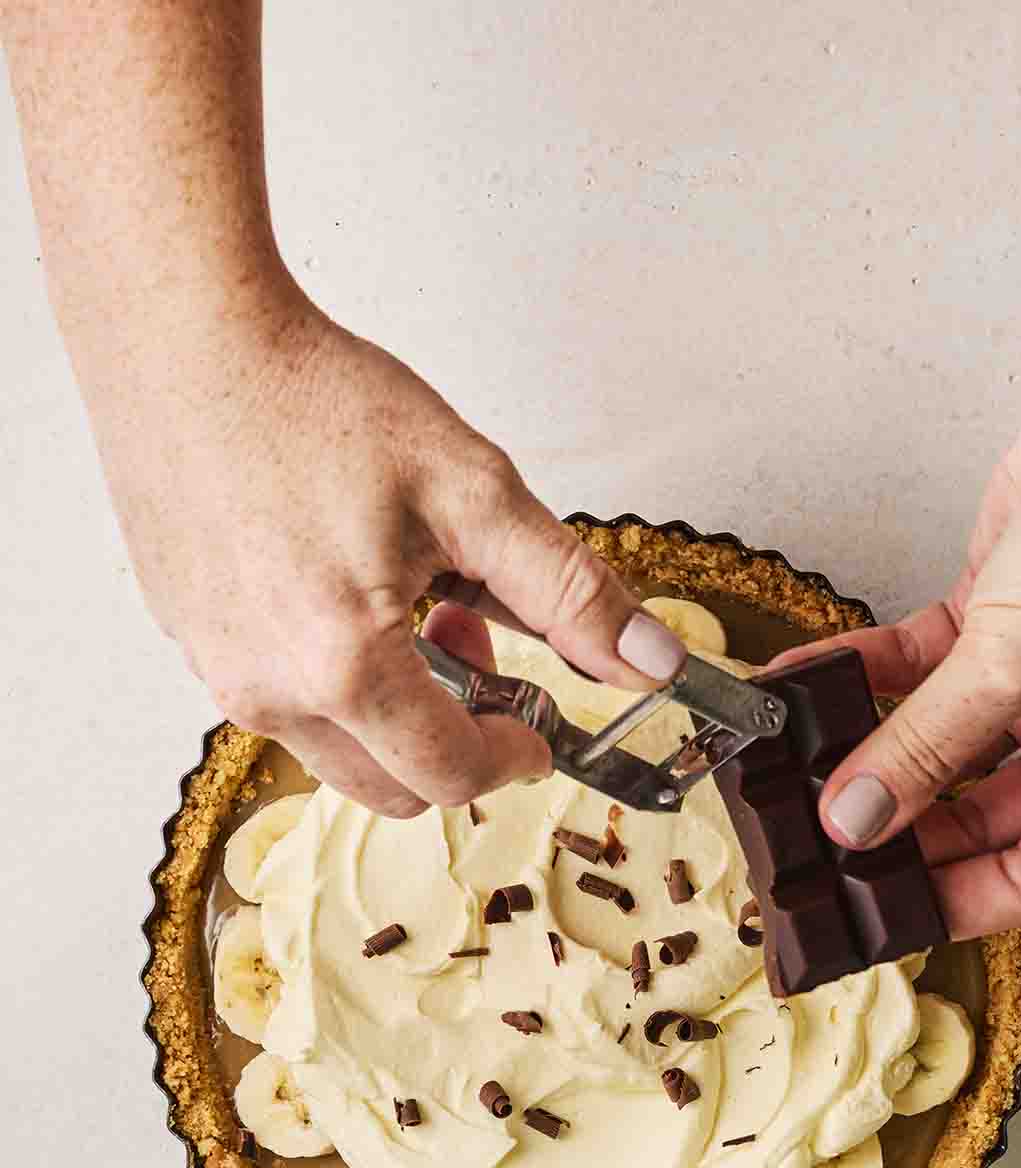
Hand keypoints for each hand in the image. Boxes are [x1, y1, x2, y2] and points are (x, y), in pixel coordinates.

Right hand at [92, 288, 685, 814]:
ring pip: (337, 748)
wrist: (184, 338)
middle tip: (477, 641)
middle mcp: (268, 692)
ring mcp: (219, 673)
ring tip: (413, 602)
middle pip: (393, 787)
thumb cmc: (312, 400)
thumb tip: (647, 661)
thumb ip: (570, 591)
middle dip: (456, 736)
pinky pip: (282, 700)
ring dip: (396, 707)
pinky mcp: (192, 644)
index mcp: (343, 666)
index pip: (452, 776)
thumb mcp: (473, 492)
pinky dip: (335, 676)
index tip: (541, 724)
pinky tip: (348, 587)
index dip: (515, 757)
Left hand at [770, 267, 1020, 939]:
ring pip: (940, 743)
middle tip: (815, 849)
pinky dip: (859, 676)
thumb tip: (855, 821)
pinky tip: (801, 685)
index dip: (954, 904)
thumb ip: (927, 748)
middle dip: (893, 829)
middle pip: (979, 816)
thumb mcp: (1018, 665)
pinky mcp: (998, 619)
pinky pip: (915, 671)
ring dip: (865, 750)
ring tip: (793, 772)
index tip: (875, 921)